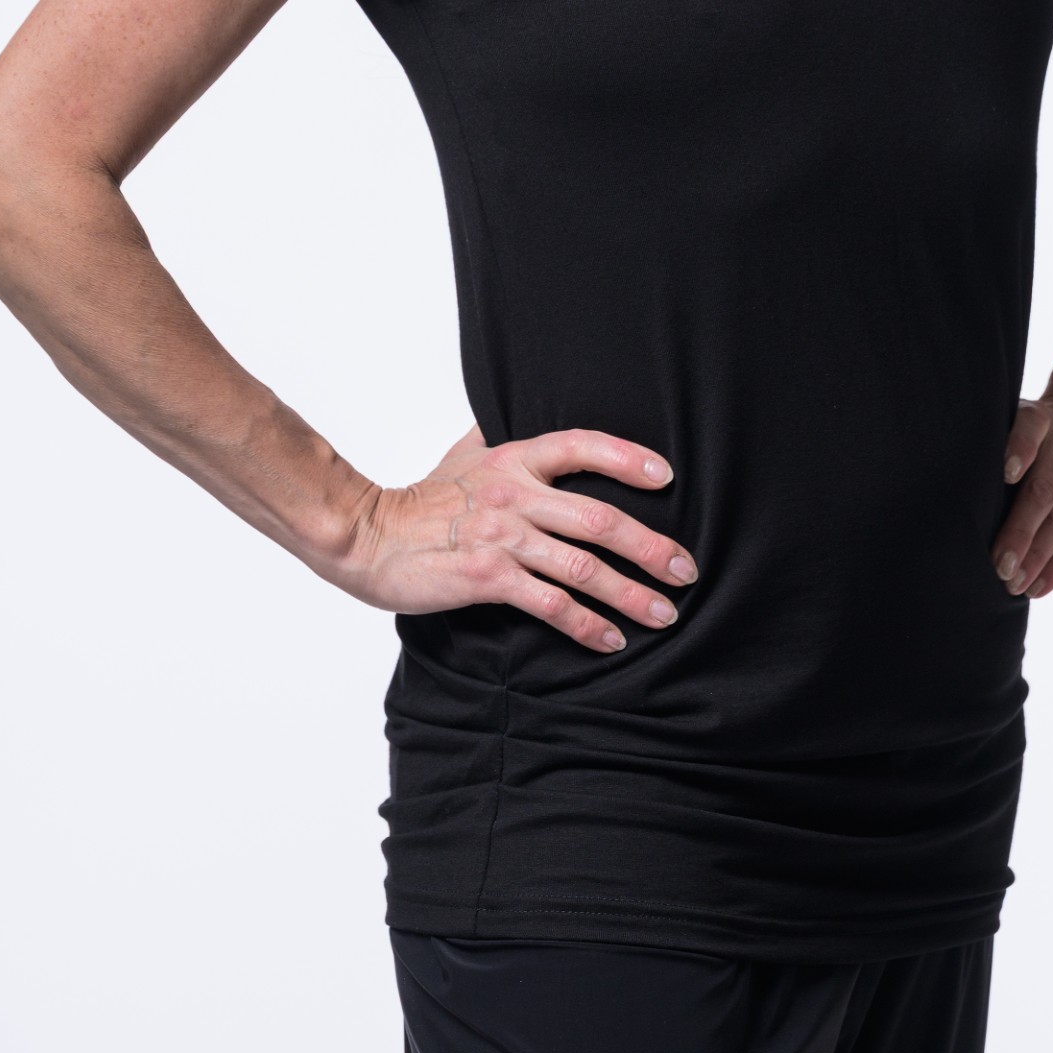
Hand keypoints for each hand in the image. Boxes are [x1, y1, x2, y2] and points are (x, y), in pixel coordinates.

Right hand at [334, 426, 696, 651]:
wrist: (366, 536)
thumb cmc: (420, 500)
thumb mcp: (463, 455)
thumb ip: (500, 438)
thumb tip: (518, 412)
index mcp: (513, 459)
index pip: (582, 446)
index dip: (628, 458)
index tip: (669, 478)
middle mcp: (515, 494)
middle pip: (600, 519)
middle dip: (651, 547)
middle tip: (686, 570)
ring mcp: (503, 538)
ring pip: (583, 567)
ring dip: (630, 594)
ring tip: (664, 614)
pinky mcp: (488, 578)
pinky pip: (550, 604)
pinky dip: (586, 625)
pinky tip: (610, 640)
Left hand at [991, 397, 1052, 598]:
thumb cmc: (1038, 440)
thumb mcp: (1021, 428)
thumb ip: (996, 451)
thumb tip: (958, 502)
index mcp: (1040, 420)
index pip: (1030, 428)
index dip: (1019, 448)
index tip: (1006, 474)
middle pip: (1042, 491)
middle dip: (1019, 532)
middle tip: (999, 566)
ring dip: (1036, 558)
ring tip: (1014, 584)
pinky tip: (1038, 587)